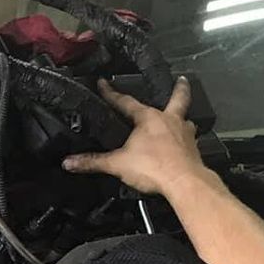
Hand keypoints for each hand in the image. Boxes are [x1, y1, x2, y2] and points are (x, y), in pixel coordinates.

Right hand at [61, 78, 205, 196]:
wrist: (184, 183)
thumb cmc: (155, 168)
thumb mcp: (117, 164)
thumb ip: (93, 162)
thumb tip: (70, 162)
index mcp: (149, 118)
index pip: (125, 101)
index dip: (111, 93)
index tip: (104, 83)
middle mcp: (170, 121)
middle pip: (177, 98)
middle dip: (178, 88)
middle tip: (181, 79)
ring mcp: (185, 135)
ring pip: (186, 120)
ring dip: (184, 118)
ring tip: (182, 118)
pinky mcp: (193, 151)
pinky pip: (190, 141)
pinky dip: (186, 142)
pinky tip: (183, 147)